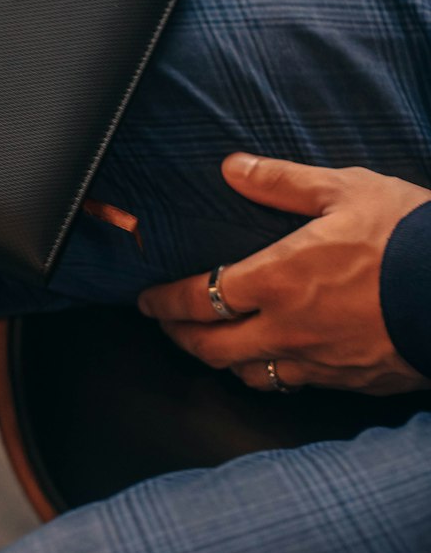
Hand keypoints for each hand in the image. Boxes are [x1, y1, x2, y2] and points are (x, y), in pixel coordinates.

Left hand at [137, 153, 430, 394]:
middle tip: (166, 325)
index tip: (148, 300)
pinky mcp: (349, 381)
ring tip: (212, 345)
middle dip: (179, 337)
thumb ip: (282, 182)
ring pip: (248, 374)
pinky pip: (293, 385)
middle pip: (211, 348)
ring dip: (221, 360)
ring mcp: (318, 361)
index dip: (165, 302)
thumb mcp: (346, 190)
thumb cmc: (410, 236)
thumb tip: (234, 167)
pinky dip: (270, 374)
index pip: (199, 298)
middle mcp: (288, 328)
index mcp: (278, 279)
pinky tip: (271, 362)